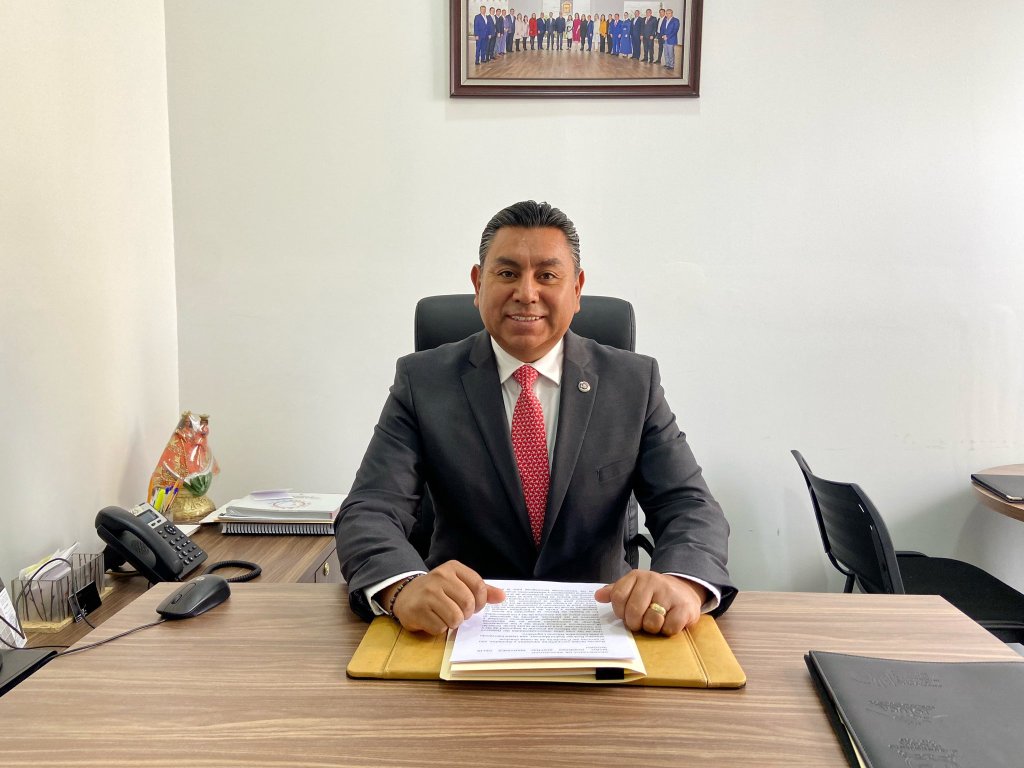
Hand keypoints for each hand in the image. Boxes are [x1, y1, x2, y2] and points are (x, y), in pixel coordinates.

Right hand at [385, 560, 504, 635]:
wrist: (406, 594)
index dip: (480, 602)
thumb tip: (503, 597)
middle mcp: (439, 577)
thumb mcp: (459, 584)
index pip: (478, 586)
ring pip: (455, 618)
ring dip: (453, 623)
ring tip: (445, 616)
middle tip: (458, 613)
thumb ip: (482, 590)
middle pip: (467, 603)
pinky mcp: (417, 610)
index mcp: (452, 568)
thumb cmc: (439, 590)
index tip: (474, 606)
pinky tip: (432, 619)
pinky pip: (440, 628)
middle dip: (466, 614)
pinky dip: (439, 628)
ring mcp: (427, 593)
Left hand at [594, 571, 706, 635]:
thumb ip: (615, 592)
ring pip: (651, 621)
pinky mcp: (685, 607)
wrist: (685, 590)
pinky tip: (669, 622)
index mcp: (637, 576)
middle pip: (633, 611)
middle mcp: (653, 581)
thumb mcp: (633, 588)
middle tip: (641, 622)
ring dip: (652, 628)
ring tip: (656, 620)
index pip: (618, 597)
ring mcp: (670, 593)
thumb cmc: (654, 593)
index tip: (626, 615)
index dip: (620, 612)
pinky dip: (668, 630)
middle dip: (635, 623)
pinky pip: (670, 627)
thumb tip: (597, 596)